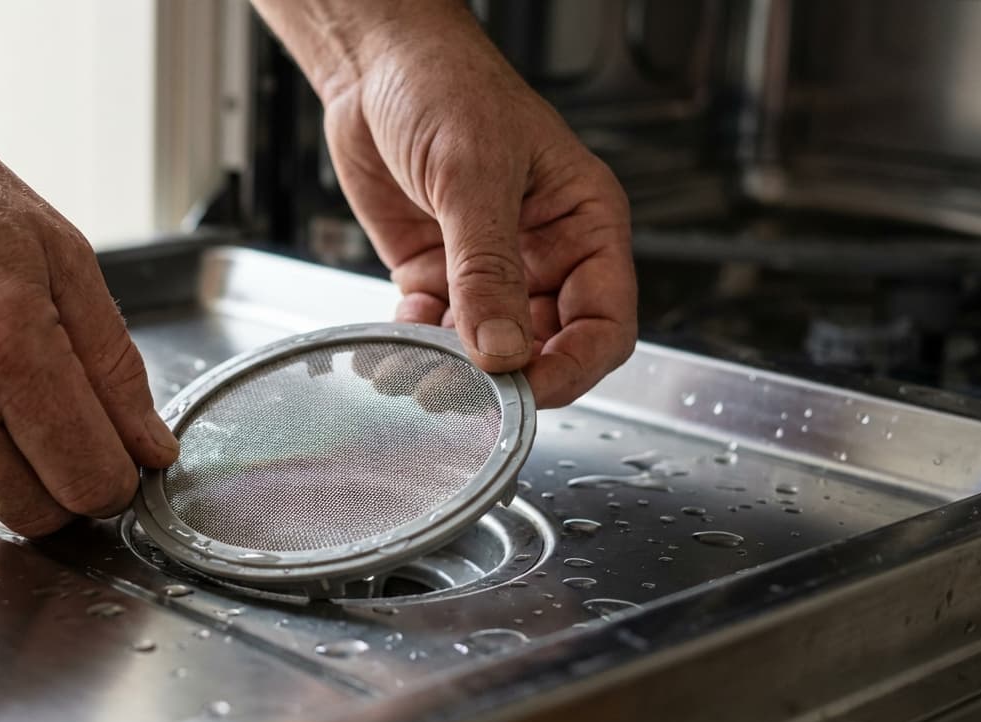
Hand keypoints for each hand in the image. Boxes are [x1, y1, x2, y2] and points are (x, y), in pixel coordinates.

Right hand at [0, 101, 177, 535]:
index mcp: (5, 349)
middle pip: (33, 515)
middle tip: (66, 427)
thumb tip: (151, 450)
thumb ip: (115, 365)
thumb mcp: (59, 254)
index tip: (119, 456)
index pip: (88, 481)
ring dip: (4, 464)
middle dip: (66, 485)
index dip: (117, 478)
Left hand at [319, 11, 636, 406]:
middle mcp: (544, 254)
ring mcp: (489, 269)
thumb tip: (501, 349)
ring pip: (487, 348)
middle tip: (465, 396)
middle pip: (547, 347)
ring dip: (453, 372)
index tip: (527, 390)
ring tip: (417, 377)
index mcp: (584, 224)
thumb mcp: (473, 174)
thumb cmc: (447, 87)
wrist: (375, 67)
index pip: (605, 324)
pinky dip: (417, 348)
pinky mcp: (438, 274)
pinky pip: (436, 330)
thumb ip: (487, 268)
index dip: (573, 367)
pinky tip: (394, 351)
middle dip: (507, 377)